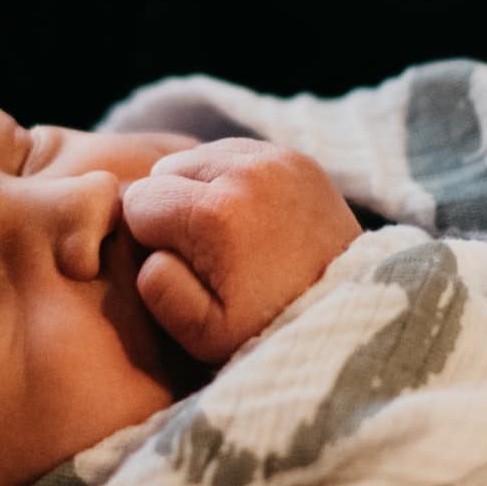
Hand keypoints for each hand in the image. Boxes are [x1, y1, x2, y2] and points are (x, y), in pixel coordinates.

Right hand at [121, 138, 363, 365]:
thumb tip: (150, 249)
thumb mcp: (202, 333)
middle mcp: (245, 171)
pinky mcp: (298, 158)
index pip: (138, 200)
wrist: (348, 317)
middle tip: (201, 251)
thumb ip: (158, 288)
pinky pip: (238, 152)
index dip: (148, 238)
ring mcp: (276, 158)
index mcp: (215, 213)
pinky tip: (246, 217)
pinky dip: (232, 178)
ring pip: (200, 155)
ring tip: (224, 235)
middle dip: (171, 207)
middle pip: (166, 169)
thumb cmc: (269, 330)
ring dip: (199, 188)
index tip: (180, 265)